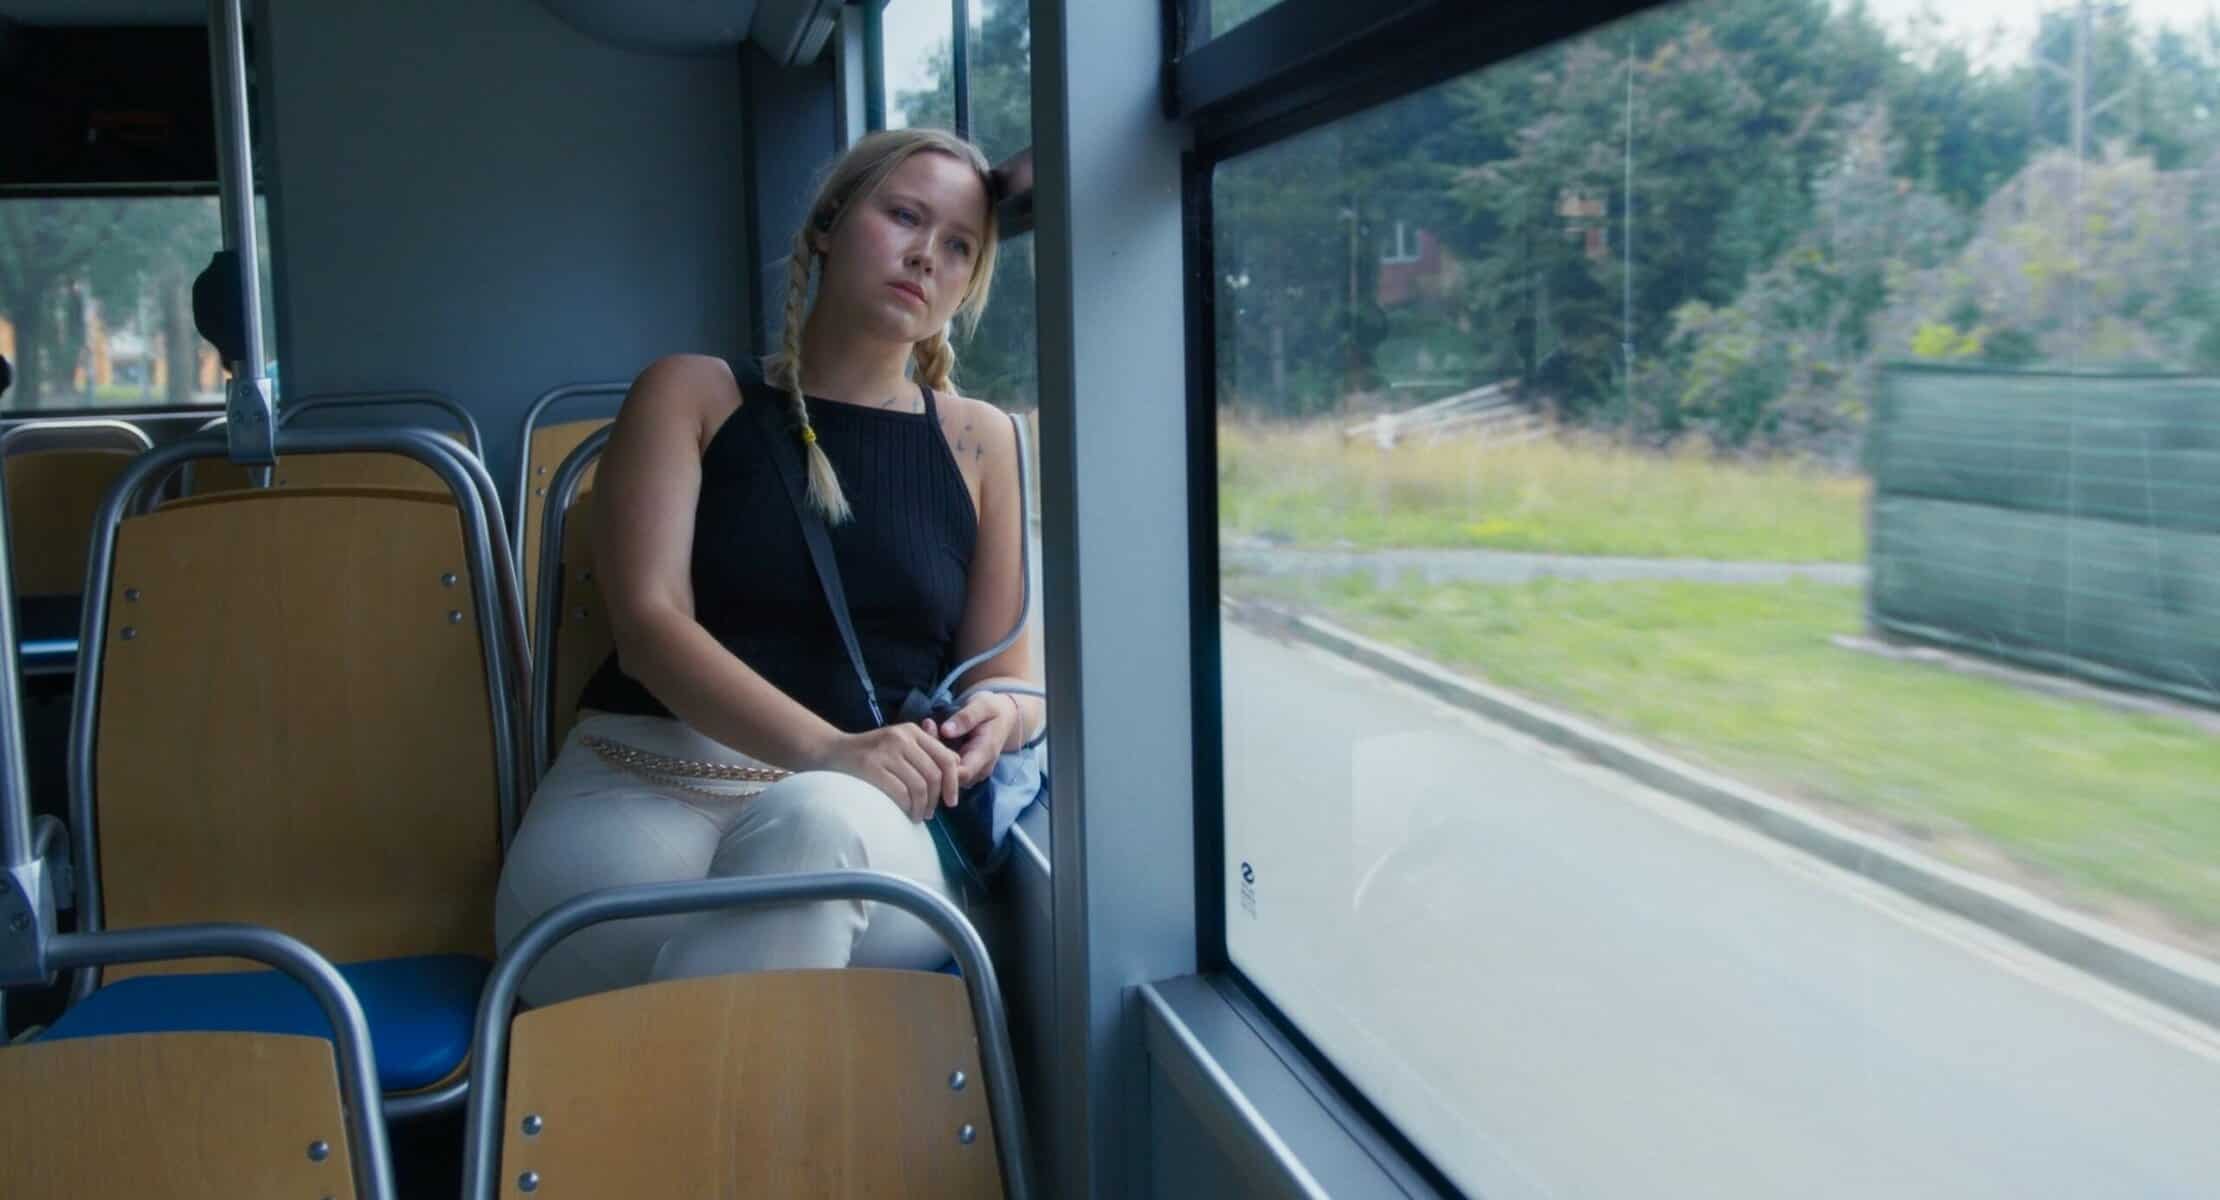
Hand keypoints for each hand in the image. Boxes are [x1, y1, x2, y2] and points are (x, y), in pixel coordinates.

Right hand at [808, 725, 960, 821]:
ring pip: (919, 786)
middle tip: (930, 813)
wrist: (832, 752)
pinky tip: (903, 813)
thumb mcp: (899, 746)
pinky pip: (900, 793)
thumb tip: (957, 768)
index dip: (953, 783)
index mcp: (911, 731)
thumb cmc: (871, 755)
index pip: (945, 758)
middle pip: (934, 775)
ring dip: (921, 807)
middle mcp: (901, 738)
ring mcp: (885, 751)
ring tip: (917, 816)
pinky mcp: (871, 767)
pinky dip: (906, 807)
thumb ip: (925, 754)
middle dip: (936, 799)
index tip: (951, 801)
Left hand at [925, 692, 1020, 788]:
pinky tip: (933, 735)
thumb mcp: (983, 705)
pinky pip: (947, 771)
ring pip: (947, 776)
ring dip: (933, 756)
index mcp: (986, 753)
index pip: (962, 773)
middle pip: (951, 776)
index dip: (942, 764)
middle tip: (927, 726)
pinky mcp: (966, 770)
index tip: (930, 737)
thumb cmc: (993, 709)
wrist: (1006, 717)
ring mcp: (974, 773)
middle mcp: (981, 769)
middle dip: (933, 756)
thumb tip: (945, 730)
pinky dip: (937, 756)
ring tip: (929, 727)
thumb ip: (966, 718)